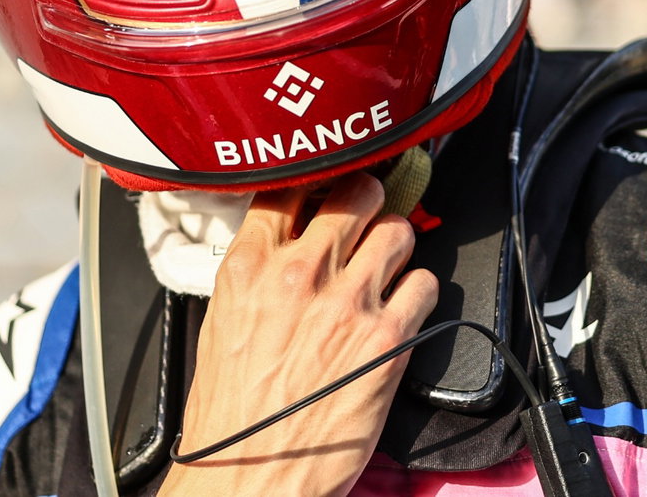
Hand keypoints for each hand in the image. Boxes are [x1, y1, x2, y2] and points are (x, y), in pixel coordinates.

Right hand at [159, 173, 437, 496]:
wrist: (248, 482)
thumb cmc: (233, 418)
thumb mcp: (222, 324)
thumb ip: (257, 272)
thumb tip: (290, 240)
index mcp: (248, 268)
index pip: (289, 187)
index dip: (317, 181)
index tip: (329, 186)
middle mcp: (298, 275)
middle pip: (355, 193)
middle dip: (369, 199)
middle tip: (371, 213)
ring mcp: (346, 304)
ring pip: (398, 229)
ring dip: (398, 244)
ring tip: (389, 264)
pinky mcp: (387, 339)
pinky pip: (425, 283)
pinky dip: (420, 290)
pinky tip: (404, 307)